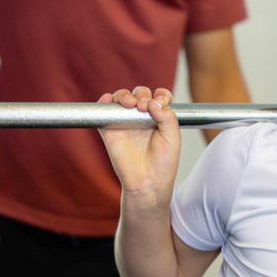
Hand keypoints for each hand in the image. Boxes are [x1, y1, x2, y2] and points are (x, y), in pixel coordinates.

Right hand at [98, 86, 180, 203]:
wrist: (147, 183)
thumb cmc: (163, 163)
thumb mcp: (173, 138)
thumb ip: (168, 117)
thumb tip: (153, 102)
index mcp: (159, 118)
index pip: (159, 97)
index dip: (160, 94)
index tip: (161, 100)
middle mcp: (142, 118)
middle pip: (140, 94)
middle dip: (142, 95)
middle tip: (143, 106)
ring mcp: (125, 122)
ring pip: (122, 98)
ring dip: (124, 95)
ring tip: (129, 103)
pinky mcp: (110, 130)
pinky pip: (104, 111)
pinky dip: (104, 102)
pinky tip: (109, 100)